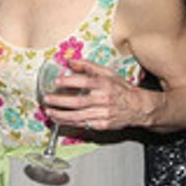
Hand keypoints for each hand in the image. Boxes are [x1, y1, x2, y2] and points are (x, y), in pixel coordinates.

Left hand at [44, 58, 159, 131]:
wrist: (137, 108)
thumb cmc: (121, 89)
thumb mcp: (107, 73)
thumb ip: (88, 66)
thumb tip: (70, 60)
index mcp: (104, 85)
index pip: (85, 82)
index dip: (70, 82)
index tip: (57, 81)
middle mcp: (103, 100)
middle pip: (79, 102)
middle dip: (60, 101)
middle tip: (47, 99)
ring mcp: (103, 114)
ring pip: (78, 116)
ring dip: (61, 115)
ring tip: (49, 112)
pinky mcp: (102, 125)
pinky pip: (82, 124)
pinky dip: (69, 123)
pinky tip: (59, 120)